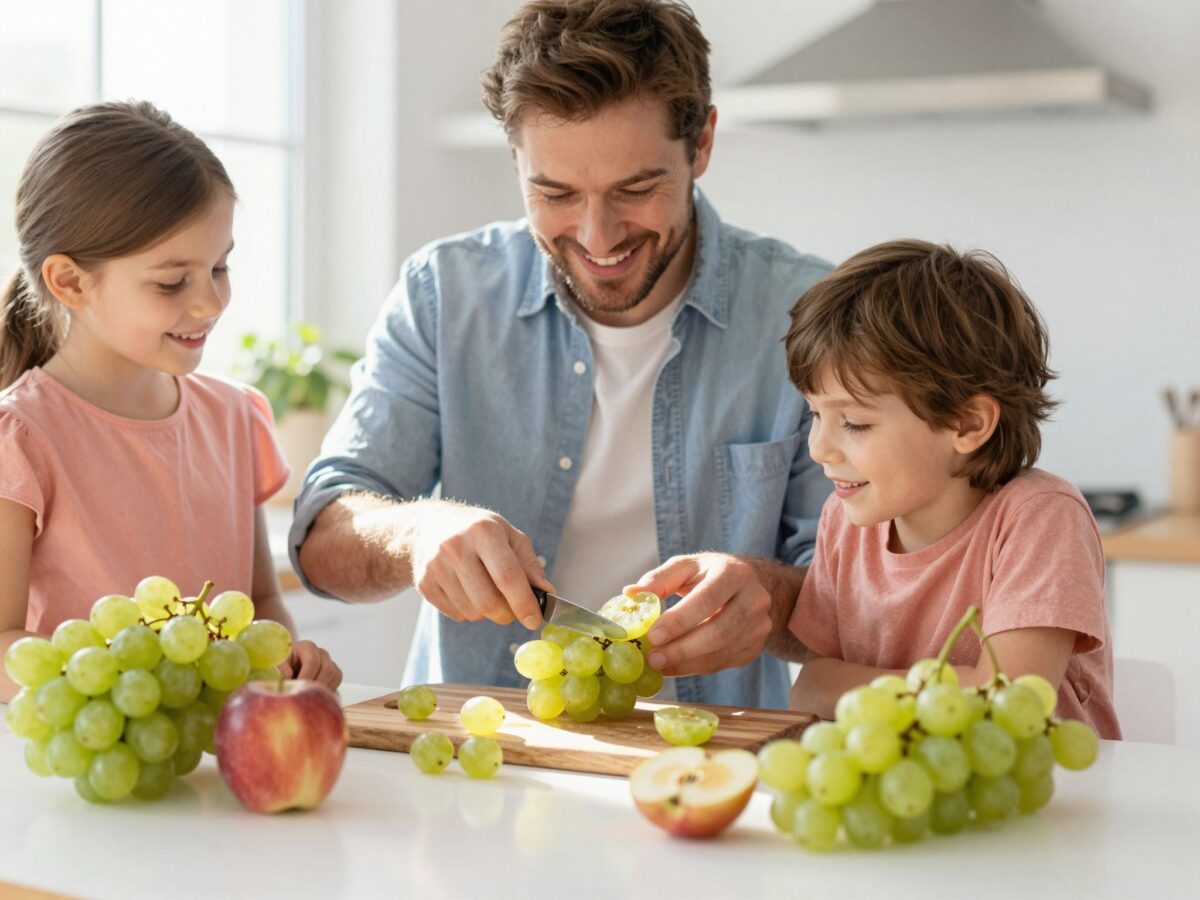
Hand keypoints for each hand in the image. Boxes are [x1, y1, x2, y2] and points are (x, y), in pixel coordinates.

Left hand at [279, 639, 342, 690]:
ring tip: (309, 694)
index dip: (306, 676)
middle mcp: (321, 653)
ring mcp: (330, 661)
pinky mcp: (335, 671)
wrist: (290, 665)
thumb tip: (288, 675)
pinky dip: (329, 689)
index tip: (298, 688)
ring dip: (322, 688)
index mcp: (307, 647)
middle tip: (304, 695)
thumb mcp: (278, 662)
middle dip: (315, 684)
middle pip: (326, 669)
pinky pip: (337, 681)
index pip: (312, 661)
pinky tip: (316, 693)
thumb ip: (281, 667)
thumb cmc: (283, 664)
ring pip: (334, 675)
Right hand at [409, 501, 550, 629]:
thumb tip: (547, 593)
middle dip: (507, 614)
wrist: (428, 526)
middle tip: (512, 608)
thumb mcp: (508, 536)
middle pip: (488, 602)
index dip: (524, 603)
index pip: (507, 576)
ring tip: (486, 592)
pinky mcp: (424, 583)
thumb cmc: (477, 531)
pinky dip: (469, 612)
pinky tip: (467, 592)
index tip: (534, 620)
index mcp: (483, 531)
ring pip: (472, 612)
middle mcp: (456, 547)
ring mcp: (436, 566)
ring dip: (487, 613)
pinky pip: (456, 615)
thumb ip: (529, 565)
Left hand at [627, 553, 771, 676]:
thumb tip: (630, 595)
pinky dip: (696, 668)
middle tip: (652, 658)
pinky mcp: (755, 646)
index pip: (707, 599)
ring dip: (686, 663)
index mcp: (734, 572)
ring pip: (721, 652)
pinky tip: (674, 666)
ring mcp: (759, 625)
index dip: (679, 620)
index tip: (652, 636)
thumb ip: (657, 580)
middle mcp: (754, 599)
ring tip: (658, 665)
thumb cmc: (708, 574)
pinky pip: (724, 663)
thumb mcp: (684, 567)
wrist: (748, 584)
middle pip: (718, 631)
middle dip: (682, 649)